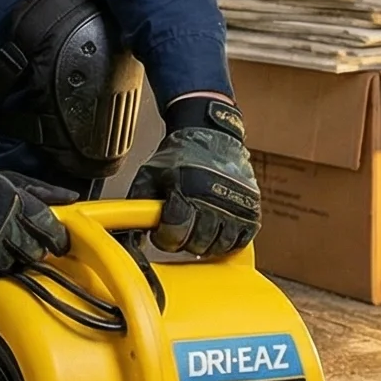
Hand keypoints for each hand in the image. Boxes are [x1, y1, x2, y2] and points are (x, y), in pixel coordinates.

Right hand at [0, 151, 70, 281]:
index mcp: (16, 203)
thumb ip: (39, 190)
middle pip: (34, 253)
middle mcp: (5, 227)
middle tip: (27, 246)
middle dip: (34, 251)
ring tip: (2, 251)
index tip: (56, 243)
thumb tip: (70, 198)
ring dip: (12, 262)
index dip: (56, 239)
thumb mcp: (5, 178)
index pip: (50, 230)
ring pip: (14, 268)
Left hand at [130, 96, 260, 256]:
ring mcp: (235, 204)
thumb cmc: (177, 156)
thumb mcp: (149, 175)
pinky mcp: (251, 209)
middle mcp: (213, 197)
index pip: (175, 231)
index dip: (165, 238)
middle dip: (184, 243)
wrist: (210, 134)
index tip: (162, 233)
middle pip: (198, 244)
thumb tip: (129, 237)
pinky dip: (227, 242)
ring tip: (196, 229)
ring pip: (220, 246)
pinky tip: (215, 230)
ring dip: (206, 244)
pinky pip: (241, 241)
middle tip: (179, 230)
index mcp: (185, 188)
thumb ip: (137, 206)